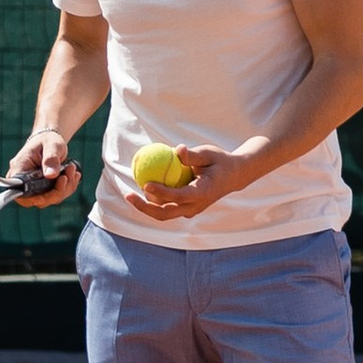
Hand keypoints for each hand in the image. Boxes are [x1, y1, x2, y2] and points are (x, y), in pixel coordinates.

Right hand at [11, 130, 78, 204]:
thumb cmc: (48, 140)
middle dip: (56, 191)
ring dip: (65, 188)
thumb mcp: (51, 145)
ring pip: (49, 199)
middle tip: (67, 175)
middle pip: (36, 199)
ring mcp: (34, 186)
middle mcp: (23, 180)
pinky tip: (72, 175)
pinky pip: (55, 195)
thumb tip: (51, 175)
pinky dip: (67, 187)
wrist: (51, 140)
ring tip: (72, 169)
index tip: (45, 197)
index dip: (32, 199)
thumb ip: (51, 159)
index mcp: (19, 168)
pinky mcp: (44, 188)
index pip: (19, 192)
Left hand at [125, 143, 251, 222]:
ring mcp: (191, 210)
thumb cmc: (220, 161)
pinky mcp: (187, 209)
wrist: (234, 176)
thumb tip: (176, 149)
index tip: (146, 183)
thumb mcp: (209, 153)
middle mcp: (195, 206)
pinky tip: (142, 191)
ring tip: (130, 193)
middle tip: (128, 195)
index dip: (161, 192)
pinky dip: (154, 202)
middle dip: (144, 208)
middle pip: (165, 213)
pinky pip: (167, 208)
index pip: (178, 196)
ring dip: (146, 206)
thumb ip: (193, 155)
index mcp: (202, 193)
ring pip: (164, 213)